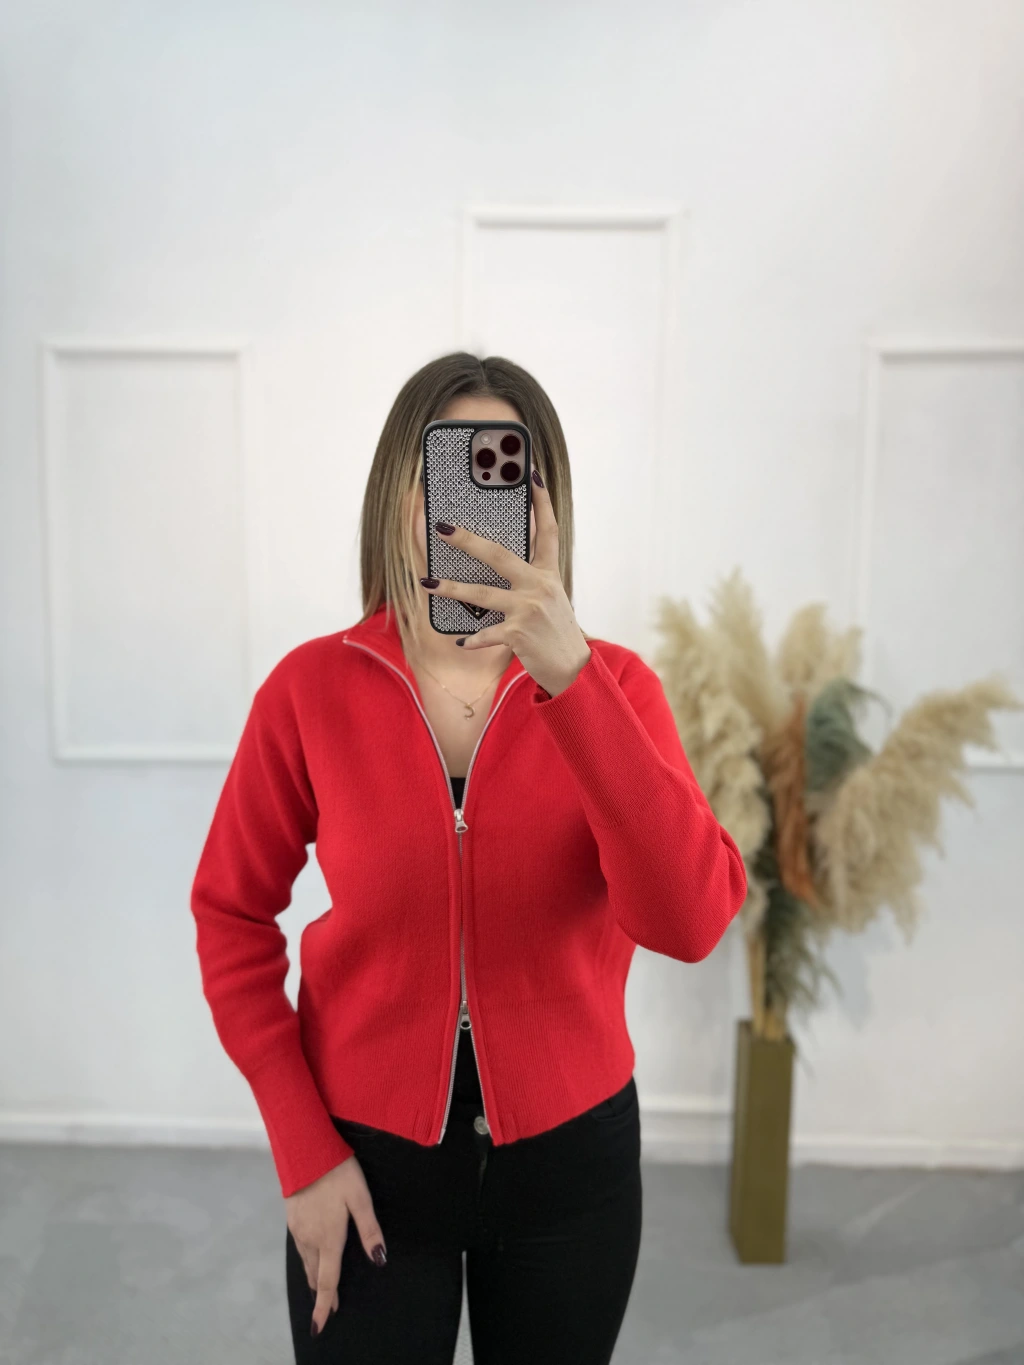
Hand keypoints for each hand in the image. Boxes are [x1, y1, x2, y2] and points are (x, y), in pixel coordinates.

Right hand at [286, 1155, 387, 1337]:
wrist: (305, 1150)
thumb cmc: (338, 1172)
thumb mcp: (360, 1198)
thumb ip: (370, 1230)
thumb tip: (379, 1260)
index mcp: (328, 1238)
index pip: (327, 1281)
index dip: (325, 1305)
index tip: (321, 1326)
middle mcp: (310, 1239)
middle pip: (315, 1275)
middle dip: (322, 1292)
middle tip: (329, 1306)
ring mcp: (298, 1229)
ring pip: (306, 1261)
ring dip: (314, 1276)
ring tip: (320, 1286)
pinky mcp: (291, 1218)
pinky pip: (300, 1247)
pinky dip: (307, 1258)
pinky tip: (311, 1255)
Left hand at [421, 468, 591, 696]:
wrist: (573, 669)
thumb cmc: (556, 632)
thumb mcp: (551, 598)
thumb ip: (530, 578)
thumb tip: (498, 560)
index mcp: (549, 573)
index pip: (547, 529)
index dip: (540, 500)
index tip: (530, 472)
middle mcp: (539, 586)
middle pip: (498, 554)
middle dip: (467, 540)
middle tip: (442, 527)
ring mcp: (528, 609)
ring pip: (481, 593)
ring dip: (451, 588)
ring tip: (428, 582)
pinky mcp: (519, 634)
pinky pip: (486, 633)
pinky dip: (473, 638)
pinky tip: (460, 642)